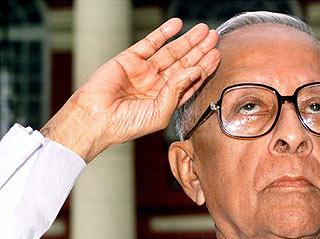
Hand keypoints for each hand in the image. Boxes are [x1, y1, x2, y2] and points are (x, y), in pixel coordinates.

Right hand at [41, 18, 219, 161]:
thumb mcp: (160, 113)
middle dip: (200, 50)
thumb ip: (178, 91)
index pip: (189, 80)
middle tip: (214, 37)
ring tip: (203, 30)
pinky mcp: (130, 59)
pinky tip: (177, 26)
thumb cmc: (126, 125)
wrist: (96, 119)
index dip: (204, 68)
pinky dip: (163, 33)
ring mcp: (144, 70)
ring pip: (170, 51)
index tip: (216, 56)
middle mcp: (156, 84)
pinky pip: (150, 43)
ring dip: (187, 40)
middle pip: (183, 63)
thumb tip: (195, 71)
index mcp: (165, 99)